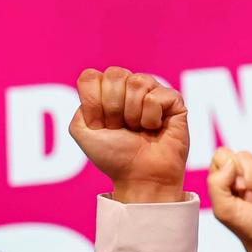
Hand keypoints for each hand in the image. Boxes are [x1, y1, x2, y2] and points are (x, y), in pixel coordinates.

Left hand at [70, 67, 189, 205]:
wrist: (140, 178)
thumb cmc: (114, 158)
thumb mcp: (82, 134)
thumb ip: (78, 107)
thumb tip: (94, 86)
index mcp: (106, 92)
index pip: (91, 77)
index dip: (93, 103)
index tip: (100, 125)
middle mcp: (129, 88)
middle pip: (114, 74)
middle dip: (112, 108)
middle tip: (120, 128)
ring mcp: (152, 91)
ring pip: (137, 82)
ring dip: (132, 114)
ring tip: (138, 129)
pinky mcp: (173, 99)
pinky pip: (155, 97)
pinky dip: (150, 119)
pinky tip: (154, 129)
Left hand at [207, 149, 251, 251]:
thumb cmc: (246, 229)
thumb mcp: (223, 209)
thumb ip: (217, 183)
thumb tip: (231, 162)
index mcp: (223, 180)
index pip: (223, 154)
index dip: (232, 168)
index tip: (237, 189)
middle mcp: (241, 176)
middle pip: (245, 155)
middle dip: (250, 181)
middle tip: (249, 202)